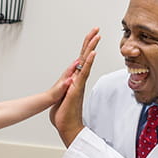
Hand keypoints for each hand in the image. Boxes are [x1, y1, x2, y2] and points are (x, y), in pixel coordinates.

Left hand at [50, 28, 99, 145]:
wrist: (67, 127)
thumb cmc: (64, 114)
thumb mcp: (60, 96)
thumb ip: (64, 87)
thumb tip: (68, 80)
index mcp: (74, 79)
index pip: (81, 60)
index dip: (85, 48)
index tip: (91, 36)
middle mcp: (78, 79)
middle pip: (85, 57)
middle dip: (90, 42)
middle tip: (96, 30)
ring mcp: (79, 83)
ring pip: (86, 61)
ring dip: (91, 48)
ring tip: (96, 36)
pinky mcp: (77, 87)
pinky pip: (83, 72)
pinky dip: (88, 62)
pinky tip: (92, 53)